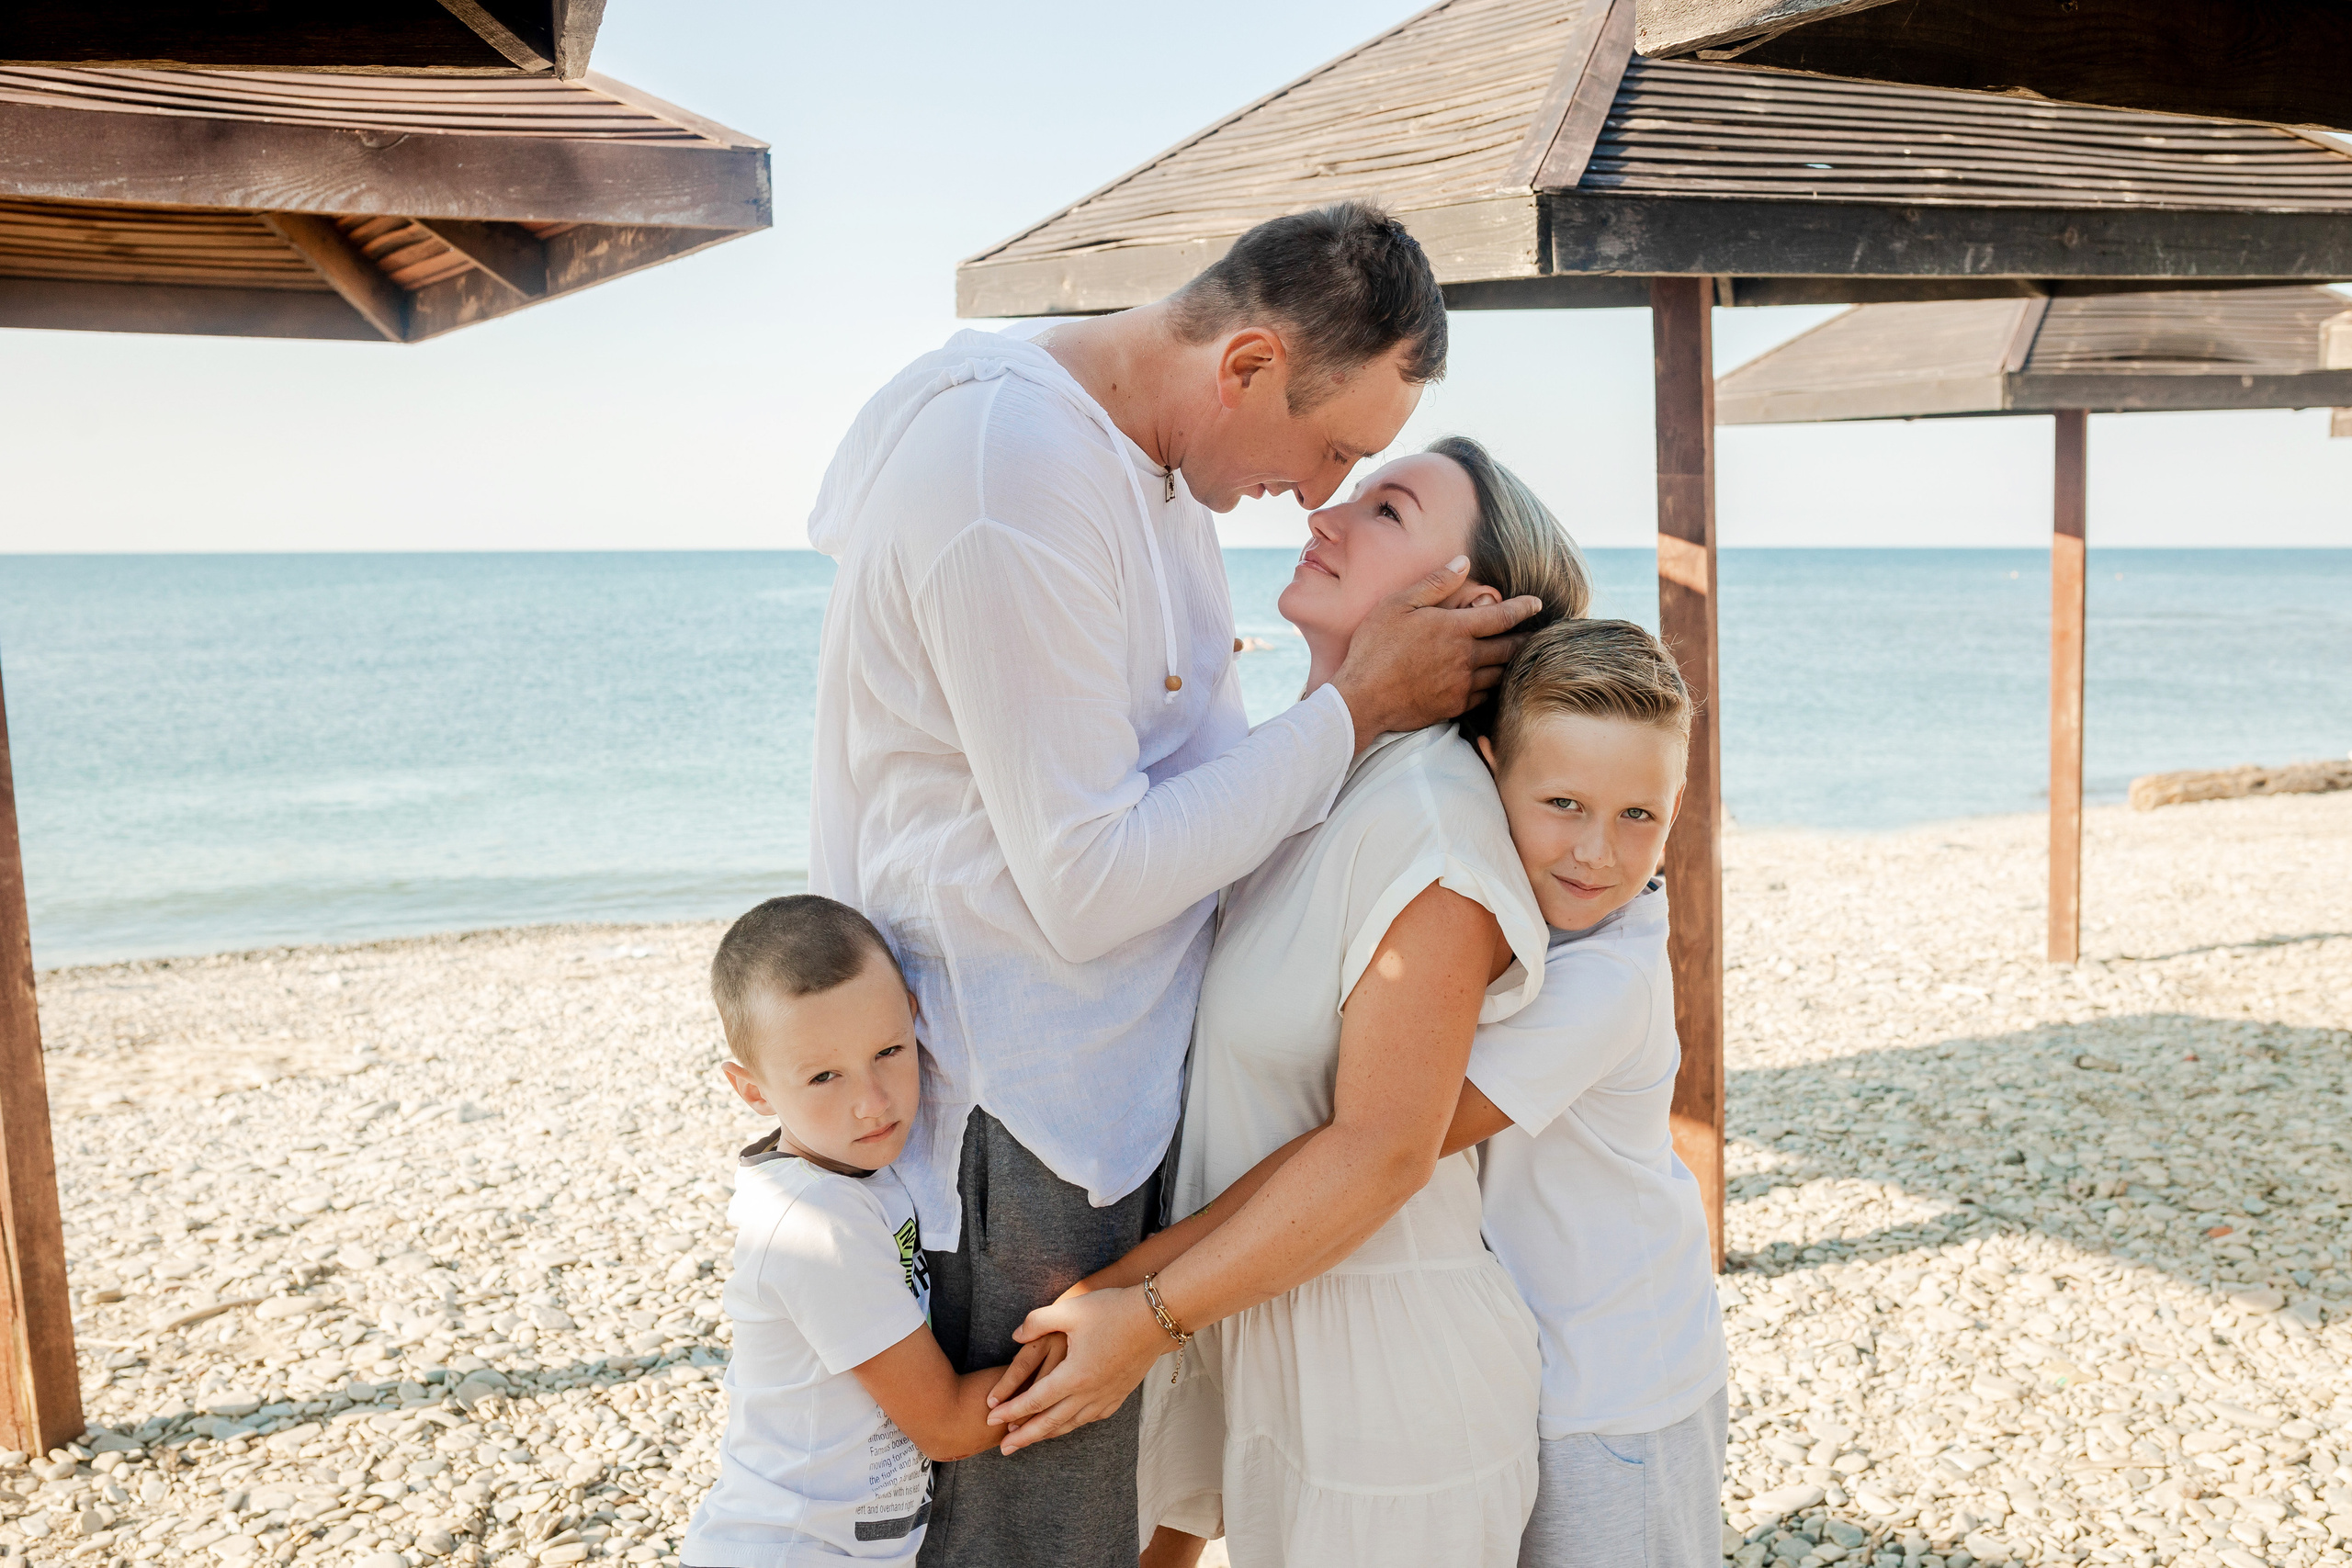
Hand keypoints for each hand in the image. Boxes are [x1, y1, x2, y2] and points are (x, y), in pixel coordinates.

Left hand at [984, 1286, 1168, 1454]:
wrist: (1157, 1317)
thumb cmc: (1113, 1309)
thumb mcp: (1070, 1310)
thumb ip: (1037, 1322)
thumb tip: (1016, 1336)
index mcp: (1073, 1375)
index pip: (1034, 1400)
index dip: (1010, 1410)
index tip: (991, 1418)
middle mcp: (1089, 1393)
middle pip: (1050, 1422)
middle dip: (1024, 1436)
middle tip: (1003, 1448)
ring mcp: (1106, 1396)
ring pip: (1071, 1424)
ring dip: (1047, 1434)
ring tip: (1030, 1441)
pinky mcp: (1120, 1394)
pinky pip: (1091, 1418)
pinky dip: (1073, 1425)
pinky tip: (1068, 1424)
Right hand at [1330, 557, 1542, 751]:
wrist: (1362, 698)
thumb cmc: (1375, 647)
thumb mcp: (1398, 604)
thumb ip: (1435, 583)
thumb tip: (1463, 562)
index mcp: (1456, 629)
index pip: (1503, 616)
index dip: (1524, 608)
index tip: (1537, 604)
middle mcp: (1466, 658)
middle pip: (1510, 648)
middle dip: (1526, 639)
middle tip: (1536, 633)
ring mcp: (1463, 685)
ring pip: (1501, 673)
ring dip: (1512, 663)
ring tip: (1518, 656)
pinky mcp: (1455, 706)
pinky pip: (1485, 695)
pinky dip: (1494, 686)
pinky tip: (1492, 682)